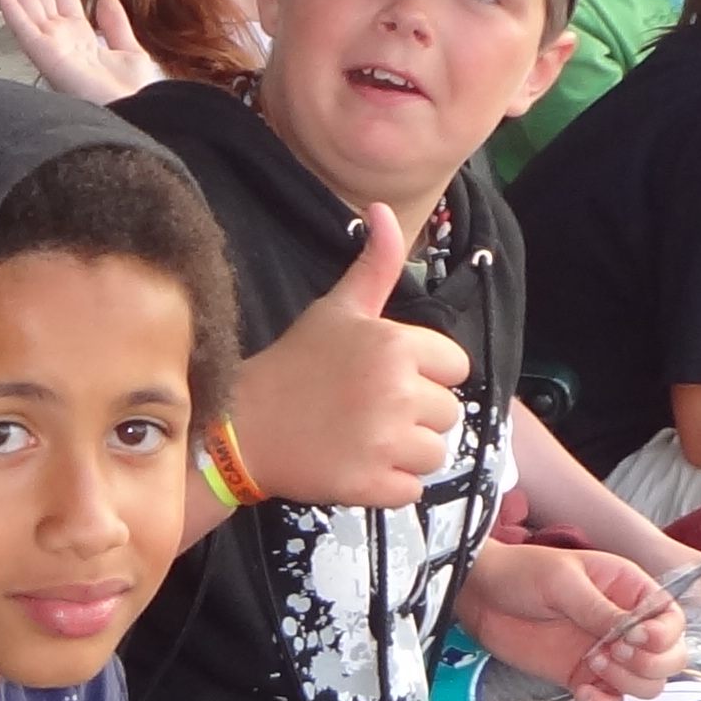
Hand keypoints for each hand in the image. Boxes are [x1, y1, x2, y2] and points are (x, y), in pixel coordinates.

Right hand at [0, 0, 157, 102]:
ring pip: (25, 1)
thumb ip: (116, 25)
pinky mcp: (44, 55)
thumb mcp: (130, 51)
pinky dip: (9, 2)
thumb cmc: (134, 96)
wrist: (137, 114)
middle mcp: (60, 38)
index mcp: (80, 37)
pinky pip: (22, 24)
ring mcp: (49, 45)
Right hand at [229, 200, 468, 505]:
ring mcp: (385, 442)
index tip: (385, 377)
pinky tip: (357, 464)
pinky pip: (412, 490)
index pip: (456, 368)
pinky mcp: (372, 486)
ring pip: (435, 454)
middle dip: (415, 415)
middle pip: (448, 414)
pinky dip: (389, 485)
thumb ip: (375, 265)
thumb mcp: (337, 309)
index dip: (425, 374)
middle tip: (367, 410)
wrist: (244, 426)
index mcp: (396, 346)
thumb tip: (385, 209)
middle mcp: (398, 392)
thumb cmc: (296, 364)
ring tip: (364, 437)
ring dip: (405, 452)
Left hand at [459, 541, 690, 700]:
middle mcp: (626, 625)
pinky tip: (584, 691)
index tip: (633, 636)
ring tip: (592, 662)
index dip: (663, 635)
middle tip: (611, 651)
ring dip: (627, 682)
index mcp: (630, 590)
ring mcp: (607, 653)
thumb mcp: (563, 582)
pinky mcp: (583, 677)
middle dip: (650, 663)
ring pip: (647, 685)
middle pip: (671, 659)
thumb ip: (599, 609)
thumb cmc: (522, 573)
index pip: (673, 621)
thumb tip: (634, 631)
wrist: (481, 596)